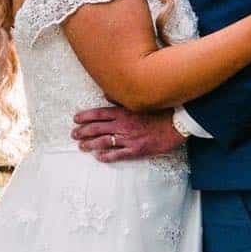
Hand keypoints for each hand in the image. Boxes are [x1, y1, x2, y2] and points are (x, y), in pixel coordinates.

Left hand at [71, 107, 185, 162]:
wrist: (177, 124)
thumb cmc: (161, 111)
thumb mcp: (140, 101)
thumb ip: (121, 99)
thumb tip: (105, 94)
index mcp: (124, 112)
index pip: (99, 114)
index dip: (85, 116)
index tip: (75, 119)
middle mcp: (123, 125)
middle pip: (97, 128)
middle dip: (83, 132)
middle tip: (74, 134)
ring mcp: (129, 138)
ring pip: (104, 142)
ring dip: (90, 144)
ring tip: (81, 146)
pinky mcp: (136, 150)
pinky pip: (117, 154)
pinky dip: (106, 156)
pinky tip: (98, 157)